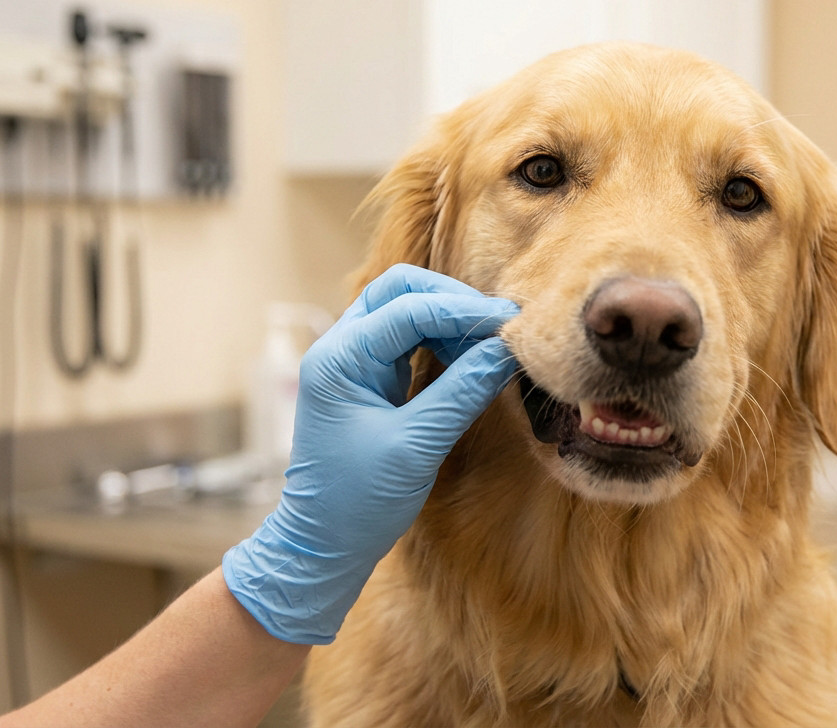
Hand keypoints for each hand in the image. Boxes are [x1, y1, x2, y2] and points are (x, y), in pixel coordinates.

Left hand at [223, 265, 518, 643]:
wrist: (323, 545)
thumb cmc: (358, 502)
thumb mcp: (417, 446)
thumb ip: (463, 391)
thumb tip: (508, 349)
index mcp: (339, 360)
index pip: (409, 308)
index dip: (465, 312)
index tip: (513, 325)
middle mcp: (340, 350)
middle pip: (401, 291)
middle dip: (454, 301)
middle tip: (502, 328)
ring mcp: (354, 362)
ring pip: (406, 310)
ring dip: (451, 320)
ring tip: (492, 346)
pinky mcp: (370, 380)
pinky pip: (409, 339)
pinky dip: (443, 341)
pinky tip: (472, 361)